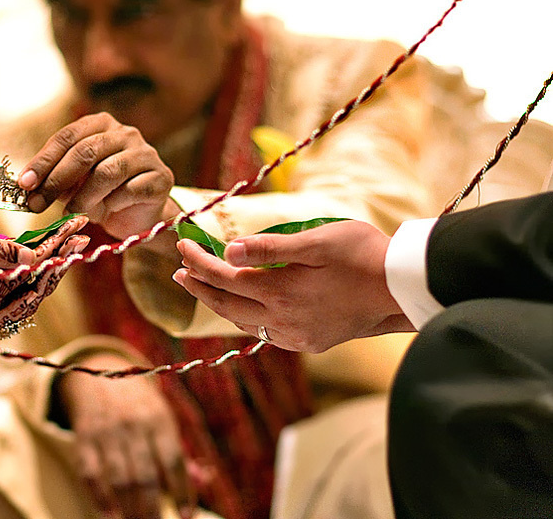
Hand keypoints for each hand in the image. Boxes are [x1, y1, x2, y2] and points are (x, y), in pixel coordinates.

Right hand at [0, 215, 90, 341]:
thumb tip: (34, 259)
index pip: (35, 274)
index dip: (58, 252)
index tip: (76, 232)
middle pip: (38, 285)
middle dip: (62, 259)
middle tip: (82, 234)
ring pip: (30, 285)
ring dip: (51, 263)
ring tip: (70, 239)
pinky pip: (15, 281)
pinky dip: (32, 265)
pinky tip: (45, 246)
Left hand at [17, 113, 178, 241]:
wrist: (138, 216)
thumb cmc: (102, 194)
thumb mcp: (74, 184)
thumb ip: (55, 179)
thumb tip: (27, 187)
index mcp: (101, 124)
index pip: (67, 137)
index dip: (43, 160)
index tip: (24, 184)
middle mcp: (126, 133)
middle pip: (85, 152)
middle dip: (56, 181)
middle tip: (37, 204)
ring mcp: (146, 154)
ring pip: (107, 173)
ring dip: (83, 197)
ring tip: (72, 212)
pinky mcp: (161, 178)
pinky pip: (129, 192)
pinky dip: (110, 205)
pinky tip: (105, 212)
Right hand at [56, 354, 194, 518]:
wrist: (99, 375)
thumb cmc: (139, 407)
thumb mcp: (163, 420)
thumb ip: (180, 454)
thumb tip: (204, 481)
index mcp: (159, 419)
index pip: (174, 460)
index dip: (182, 491)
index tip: (186, 517)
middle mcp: (134, 425)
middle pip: (145, 476)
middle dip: (152, 511)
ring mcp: (107, 432)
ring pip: (119, 480)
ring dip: (129, 510)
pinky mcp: (84, 438)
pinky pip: (90, 474)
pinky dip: (99, 499)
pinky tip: (110, 516)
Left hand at [173, 220, 412, 352]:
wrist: (404, 290)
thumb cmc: (364, 255)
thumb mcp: (317, 241)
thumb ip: (269, 248)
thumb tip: (227, 253)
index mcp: (280, 291)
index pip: (223, 276)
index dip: (197, 261)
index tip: (181, 243)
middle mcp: (282, 320)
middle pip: (224, 304)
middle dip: (197, 286)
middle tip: (179, 270)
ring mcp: (296, 336)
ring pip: (243, 322)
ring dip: (219, 303)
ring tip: (202, 287)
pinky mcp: (310, 342)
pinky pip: (265, 333)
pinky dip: (245, 318)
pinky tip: (244, 308)